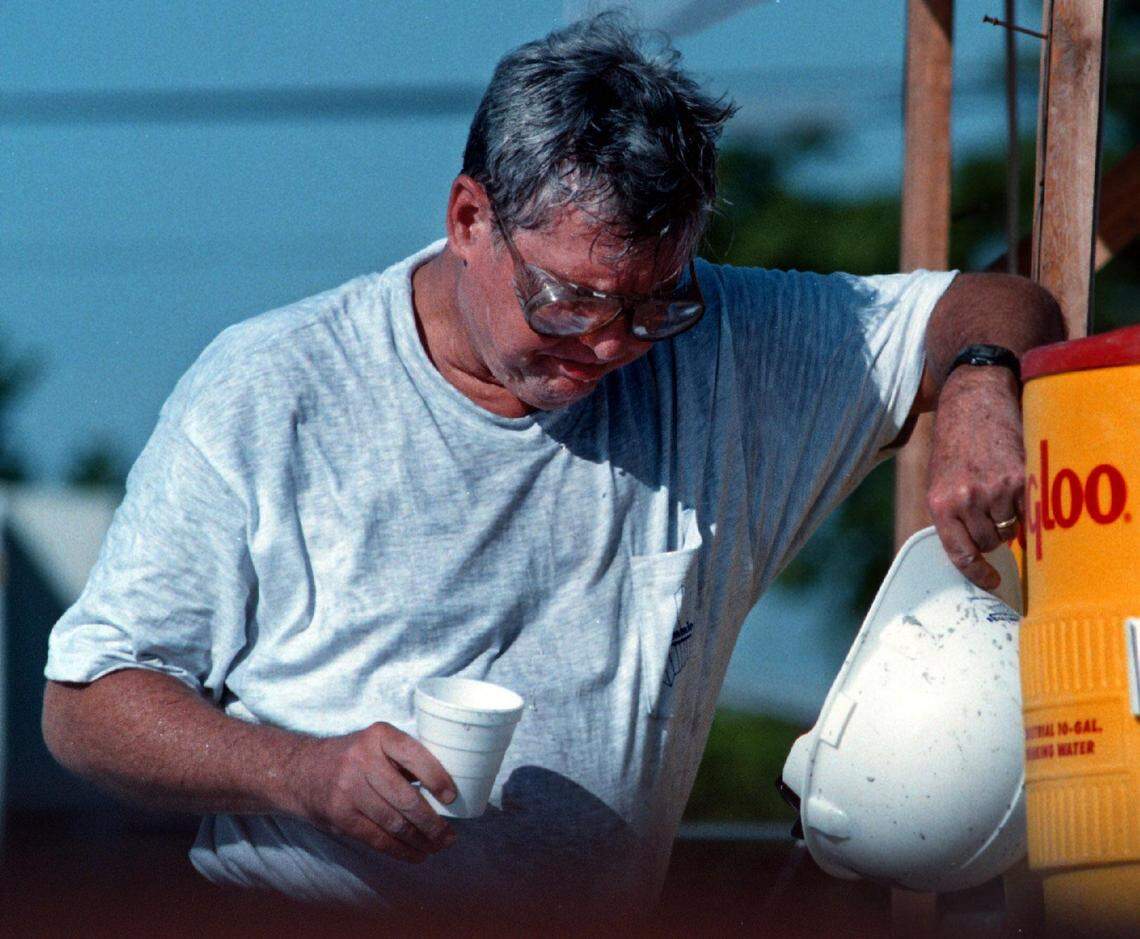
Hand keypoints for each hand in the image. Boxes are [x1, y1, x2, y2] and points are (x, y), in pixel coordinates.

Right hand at [283, 722, 457, 862]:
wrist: (302, 770)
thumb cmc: (354, 757)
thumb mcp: (377, 744)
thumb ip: (405, 759)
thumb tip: (446, 788)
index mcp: (380, 735)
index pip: (415, 756)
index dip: (437, 779)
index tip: (451, 798)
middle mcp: (362, 759)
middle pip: (406, 798)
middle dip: (432, 823)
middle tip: (449, 836)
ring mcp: (348, 788)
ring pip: (393, 822)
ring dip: (420, 840)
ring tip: (436, 847)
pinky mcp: (340, 814)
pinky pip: (376, 838)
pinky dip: (400, 850)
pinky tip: (415, 854)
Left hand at [926, 366, 1024, 590]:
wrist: (972, 402)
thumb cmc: (953, 444)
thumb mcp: (938, 481)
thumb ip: (951, 516)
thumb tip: (971, 553)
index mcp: (940, 503)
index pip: (960, 553)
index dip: (977, 573)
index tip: (990, 582)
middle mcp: (967, 499)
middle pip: (989, 542)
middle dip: (990, 533)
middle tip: (987, 508)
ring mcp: (996, 489)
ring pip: (1010, 529)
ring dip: (1007, 519)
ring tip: (997, 491)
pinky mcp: (1021, 477)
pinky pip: (1029, 511)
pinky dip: (1025, 505)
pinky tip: (1013, 484)